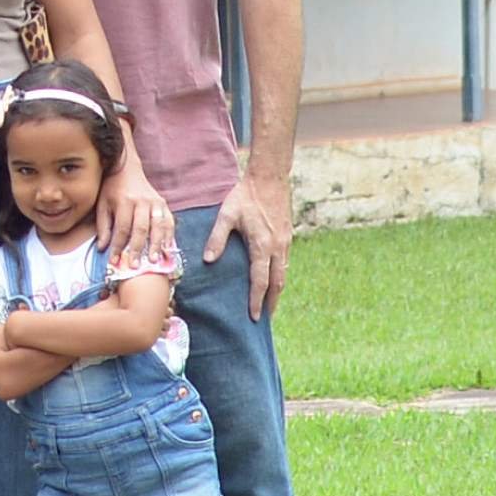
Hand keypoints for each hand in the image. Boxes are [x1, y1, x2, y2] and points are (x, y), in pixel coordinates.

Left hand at [95, 160, 173, 268]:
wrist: (127, 168)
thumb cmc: (112, 189)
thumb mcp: (102, 205)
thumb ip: (103, 227)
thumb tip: (102, 249)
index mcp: (124, 201)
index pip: (122, 228)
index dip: (118, 246)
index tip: (115, 261)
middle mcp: (141, 201)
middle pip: (141, 229)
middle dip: (138, 249)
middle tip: (136, 266)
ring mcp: (155, 202)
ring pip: (158, 226)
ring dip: (157, 245)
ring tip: (154, 261)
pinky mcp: (163, 204)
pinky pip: (169, 222)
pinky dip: (169, 236)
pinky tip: (167, 249)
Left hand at [202, 169, 295, 319]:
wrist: (270, 177)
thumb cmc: (246, 195)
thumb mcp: (227, 215)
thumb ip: (217, 238)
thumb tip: (208, 261)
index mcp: (262, 246)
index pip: (260, 281)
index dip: (257, 301)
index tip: (254, 317)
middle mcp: (277, 248)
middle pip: (277, 283)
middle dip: (271, 302)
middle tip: (265, 318)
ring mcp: (285, 242)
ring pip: (283, 273)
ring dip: (277, 290)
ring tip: (270, 304)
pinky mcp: (287, 236)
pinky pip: (285, 262)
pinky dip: (280, 276)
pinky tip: (274, 279)